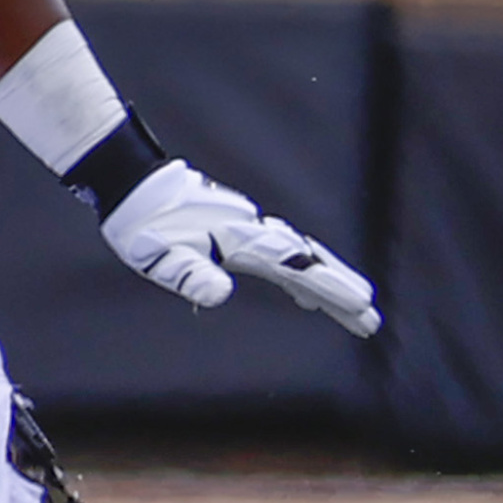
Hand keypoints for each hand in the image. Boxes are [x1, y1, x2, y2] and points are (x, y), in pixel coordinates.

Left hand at [100, 162, 381, 337]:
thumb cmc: (142, 224)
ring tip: (352, 307)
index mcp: (242, 241)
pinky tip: (300, 293)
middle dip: (341, 290)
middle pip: (309, 262)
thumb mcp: (161, 257)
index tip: (362, 309)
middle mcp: (253, 231)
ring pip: (300, 256)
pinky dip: (302, 272)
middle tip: (371, 319)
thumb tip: (221, 294)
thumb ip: (192, 275)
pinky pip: (283, 254)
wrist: (131, 183)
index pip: (297, 269)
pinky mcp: (239, 229)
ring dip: (327, 281)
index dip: (331, 291)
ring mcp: (248, 228)